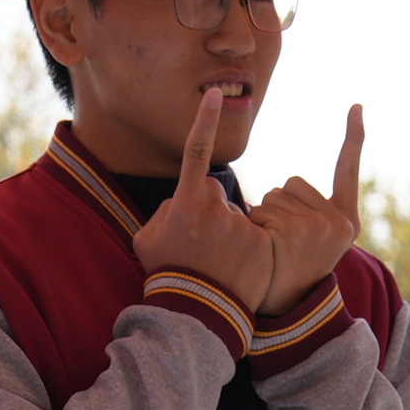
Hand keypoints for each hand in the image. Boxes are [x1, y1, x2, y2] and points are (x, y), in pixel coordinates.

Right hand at [132, 85, 278, 308]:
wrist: (195, 315)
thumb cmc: (167, 276)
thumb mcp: (147, 240)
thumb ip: (162, 212)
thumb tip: (179, 201)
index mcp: (187, 202)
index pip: (196, 153)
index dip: (204, 122)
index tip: (215, 95)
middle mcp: (217, 208)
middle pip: (217, 194)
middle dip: (211, 212)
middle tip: (201, 246)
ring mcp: (242, 226)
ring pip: (237, 216)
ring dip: (230, 233)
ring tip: (219, 264)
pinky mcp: (263, 244)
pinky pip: (256, 234)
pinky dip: (249, 248)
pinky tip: (238, 270)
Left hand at [251, 103, 365, 310]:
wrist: (288, 310)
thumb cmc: (295, 271)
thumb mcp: (317, 240)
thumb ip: (309, 211)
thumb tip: (283, 189)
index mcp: (346, 220)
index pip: (347, 170)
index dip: (353, 137)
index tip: (356, 106)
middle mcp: (337, 221)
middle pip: (292, 184)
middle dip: (280, 207)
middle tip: (284, 244)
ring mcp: (318, 226)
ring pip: (273, 197)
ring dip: (265, 218)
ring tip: (274, 249)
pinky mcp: (295, 232)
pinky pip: (262, 211)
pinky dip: (256, 227)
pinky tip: (265, 250)